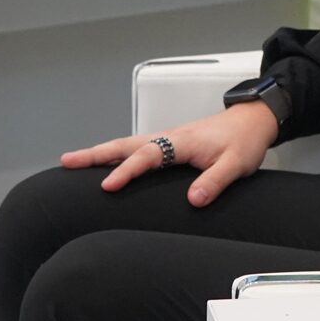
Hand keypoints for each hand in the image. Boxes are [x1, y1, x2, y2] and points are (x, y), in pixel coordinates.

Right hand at [60, 102, 279, 207]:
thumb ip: (214, 182)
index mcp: (181, 141)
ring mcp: (166, 138)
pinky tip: (107, 162)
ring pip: (127, 144)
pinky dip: (116, 152)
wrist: (252, 120)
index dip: (126, 171)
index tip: (107, 186)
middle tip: (66, 161)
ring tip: (74, 161)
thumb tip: (192, 200)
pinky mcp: (169, 143)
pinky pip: (136, 148)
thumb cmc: (243, 141)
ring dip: (100, 151)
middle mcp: (169, 137)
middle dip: (95, 154)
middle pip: (125, 144)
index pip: (147, 156)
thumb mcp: (236, 165)